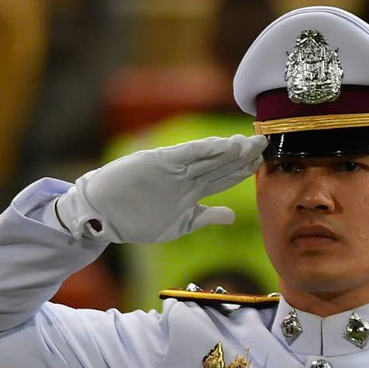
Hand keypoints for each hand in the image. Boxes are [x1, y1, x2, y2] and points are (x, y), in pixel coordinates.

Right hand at [55, 135, 262, 244]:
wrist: (104, 214)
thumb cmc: (139, 219)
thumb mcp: (180, 224)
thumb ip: (206, 217)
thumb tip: (232, 216)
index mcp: (193, 190)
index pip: (224, 177)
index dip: (244, 169)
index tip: (263, 161)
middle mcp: (187, 177)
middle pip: (221, 164)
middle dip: (243, 155)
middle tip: (264, 143)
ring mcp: (174, 169)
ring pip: (208, 157)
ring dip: (228, 150)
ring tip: (248, 142)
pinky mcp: (158, 162)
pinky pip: (186, 155)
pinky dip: (204, 149)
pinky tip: (222, 144)